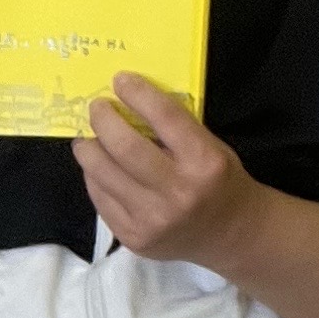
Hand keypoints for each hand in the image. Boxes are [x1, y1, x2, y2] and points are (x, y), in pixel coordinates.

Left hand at [75, 73, 267, 267]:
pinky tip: (96, 167)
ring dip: (88, 149)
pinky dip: (93, 177)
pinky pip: (100, 199)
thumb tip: (126, 104)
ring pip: (103, 174)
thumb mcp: (211, 148)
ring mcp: (153, 219)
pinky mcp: (133, 237)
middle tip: (97, 108)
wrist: (231, 235)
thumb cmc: (219, 182)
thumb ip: (174, 130)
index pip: (164, 117)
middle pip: (124, 147)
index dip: (138, 93)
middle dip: (103, 120)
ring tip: (87, 139)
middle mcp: (178, 192)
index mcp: (204, 162)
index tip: (120, 80)